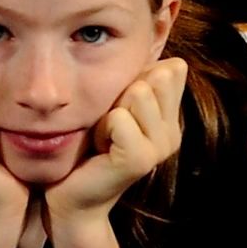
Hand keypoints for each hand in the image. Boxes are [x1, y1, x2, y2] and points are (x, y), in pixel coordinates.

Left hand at [46, 56, 190, 222]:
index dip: (136, 79)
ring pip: (138, 93)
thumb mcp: (114, 106)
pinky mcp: (140, 159)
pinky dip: (102, 128)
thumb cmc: (88, 148)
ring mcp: (161, 147)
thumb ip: (137, 80)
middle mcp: (173, 132)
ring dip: (109, 112)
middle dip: (120, 95)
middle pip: (154, 76)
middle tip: (109, 126)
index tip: (120, 110)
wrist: (73, 198)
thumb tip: (159, 49)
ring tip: (104, 136)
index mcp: (170, 117)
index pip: (172, 68)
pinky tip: (100, 149)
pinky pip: (119, 118)